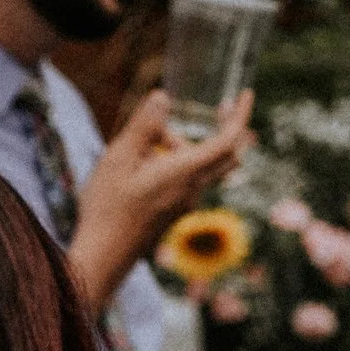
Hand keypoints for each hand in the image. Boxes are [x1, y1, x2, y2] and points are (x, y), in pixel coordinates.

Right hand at [68, 88, 253, 313]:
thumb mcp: (119, 158)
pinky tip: (140, 164)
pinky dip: (175, 162)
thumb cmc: (108, 208)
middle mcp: (192, 190)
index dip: (240, 116)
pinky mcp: (174, 212)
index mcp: (184, 173)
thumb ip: (144, 127)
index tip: (246, 94)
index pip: (227, 142)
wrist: (104, 256)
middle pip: (226, 156)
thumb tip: (163, 96)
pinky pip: (186, 180)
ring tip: (143, 142)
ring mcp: (185, 204)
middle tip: (221, 106)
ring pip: (201, 166)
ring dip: (185, 146)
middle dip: (226, 128)